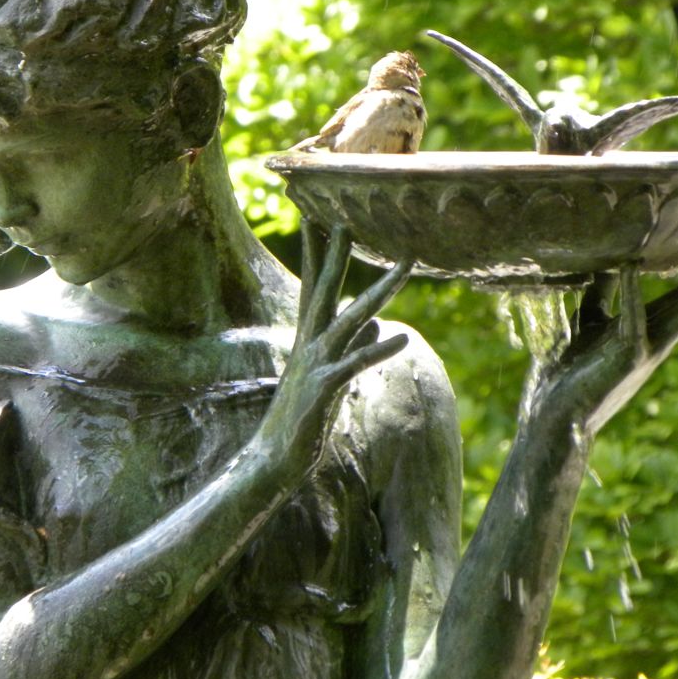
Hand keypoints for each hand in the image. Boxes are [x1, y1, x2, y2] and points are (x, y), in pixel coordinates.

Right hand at [258, 219, 411, 469]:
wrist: (270, 460)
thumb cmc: (299, 420)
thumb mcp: (330, 376)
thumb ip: (354, 346)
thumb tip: (379, 323)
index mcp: (308, 339)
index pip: (313, 285)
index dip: (318, 252)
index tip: (320, 218)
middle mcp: (309, 344)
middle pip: (326, 289)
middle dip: (337, 254)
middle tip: (345, 219)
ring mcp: (315, 364)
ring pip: (351, 318)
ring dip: (381, 290)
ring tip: (407, 265)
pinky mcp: (324, 388)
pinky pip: (355, 363)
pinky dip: (378, 349)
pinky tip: (401, 339)